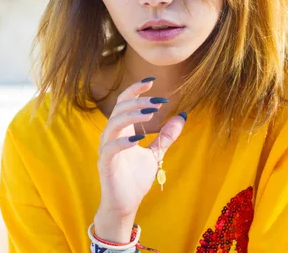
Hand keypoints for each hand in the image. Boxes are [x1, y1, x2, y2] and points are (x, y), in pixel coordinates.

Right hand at [93, 77, 186, 241]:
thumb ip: (166, 136)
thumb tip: (182, 115)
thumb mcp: (156, 154)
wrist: (125, 204)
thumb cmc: (135, 178)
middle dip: (139, 101)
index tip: (152, 82)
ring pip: (113, 124)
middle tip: (158, 102)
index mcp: (122, 130)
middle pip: (120, 108)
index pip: (124, 102)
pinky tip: (138, 138)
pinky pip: (110, 148)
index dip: (135, 90)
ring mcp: (106, 148)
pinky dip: (123, 141)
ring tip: (151, 114)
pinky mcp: (105, 163)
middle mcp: (112, 135)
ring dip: (132, 115)